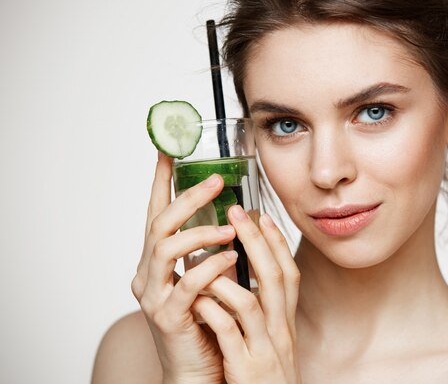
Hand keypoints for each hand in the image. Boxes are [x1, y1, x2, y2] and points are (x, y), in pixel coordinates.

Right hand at [131, 152, 236, 383]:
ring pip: (165, 248)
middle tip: (217, 181)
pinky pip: (187, 284)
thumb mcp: (207, 278)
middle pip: (159, 224)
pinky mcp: (169, 316)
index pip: (157, 212)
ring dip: (200, 232)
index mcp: (158, 261)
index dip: (161, 181)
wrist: (198, 369)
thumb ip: (210, 250)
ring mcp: (155, 295)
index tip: (168, 150)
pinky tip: (231, 258)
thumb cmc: (206, 321)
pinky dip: (210, 267)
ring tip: (231, 227)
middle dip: (187, 198)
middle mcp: (149, 274)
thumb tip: (233, 216)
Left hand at [193, 205, 301, 383]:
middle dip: (256, 242)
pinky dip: (213, 311)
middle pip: (274, 278)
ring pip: (251, 303)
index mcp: (285, 322)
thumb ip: (263, 310)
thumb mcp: (271, 339)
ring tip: (209, 256)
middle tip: (237, 212)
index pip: (287, 274)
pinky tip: (198, 297)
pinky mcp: (246, 368)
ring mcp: (265, 349)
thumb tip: (247, 277)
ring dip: (229, 276)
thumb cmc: (265, 377)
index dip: (277, 243)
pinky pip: (229, 333)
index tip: (263, 215)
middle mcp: (280, 331)